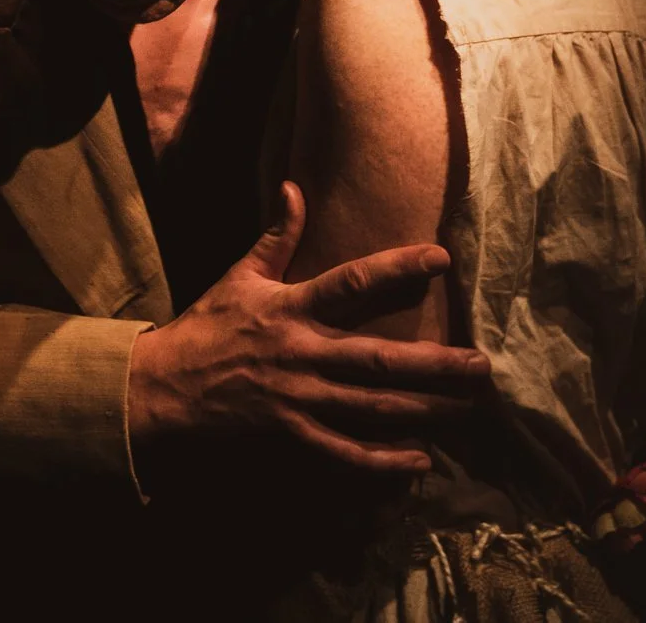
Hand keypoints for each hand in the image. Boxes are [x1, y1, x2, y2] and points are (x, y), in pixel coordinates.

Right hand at [126, 183, 489, 486]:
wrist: (163, 387)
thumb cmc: (206, 327)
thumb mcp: (239, 275)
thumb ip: (276, 235)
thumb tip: (293, 185)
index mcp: (292, 306)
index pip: (353, 282)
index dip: (398, 268)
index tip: (440, 259)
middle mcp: (302, 352)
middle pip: (379, 358)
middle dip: (435, 364)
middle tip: (482, 367)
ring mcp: (299, 398)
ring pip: (371, 408)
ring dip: (423, 411)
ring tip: (466, 410)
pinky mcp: (290, 435)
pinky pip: (343, 453)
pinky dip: (381, 461)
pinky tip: (418, 461)